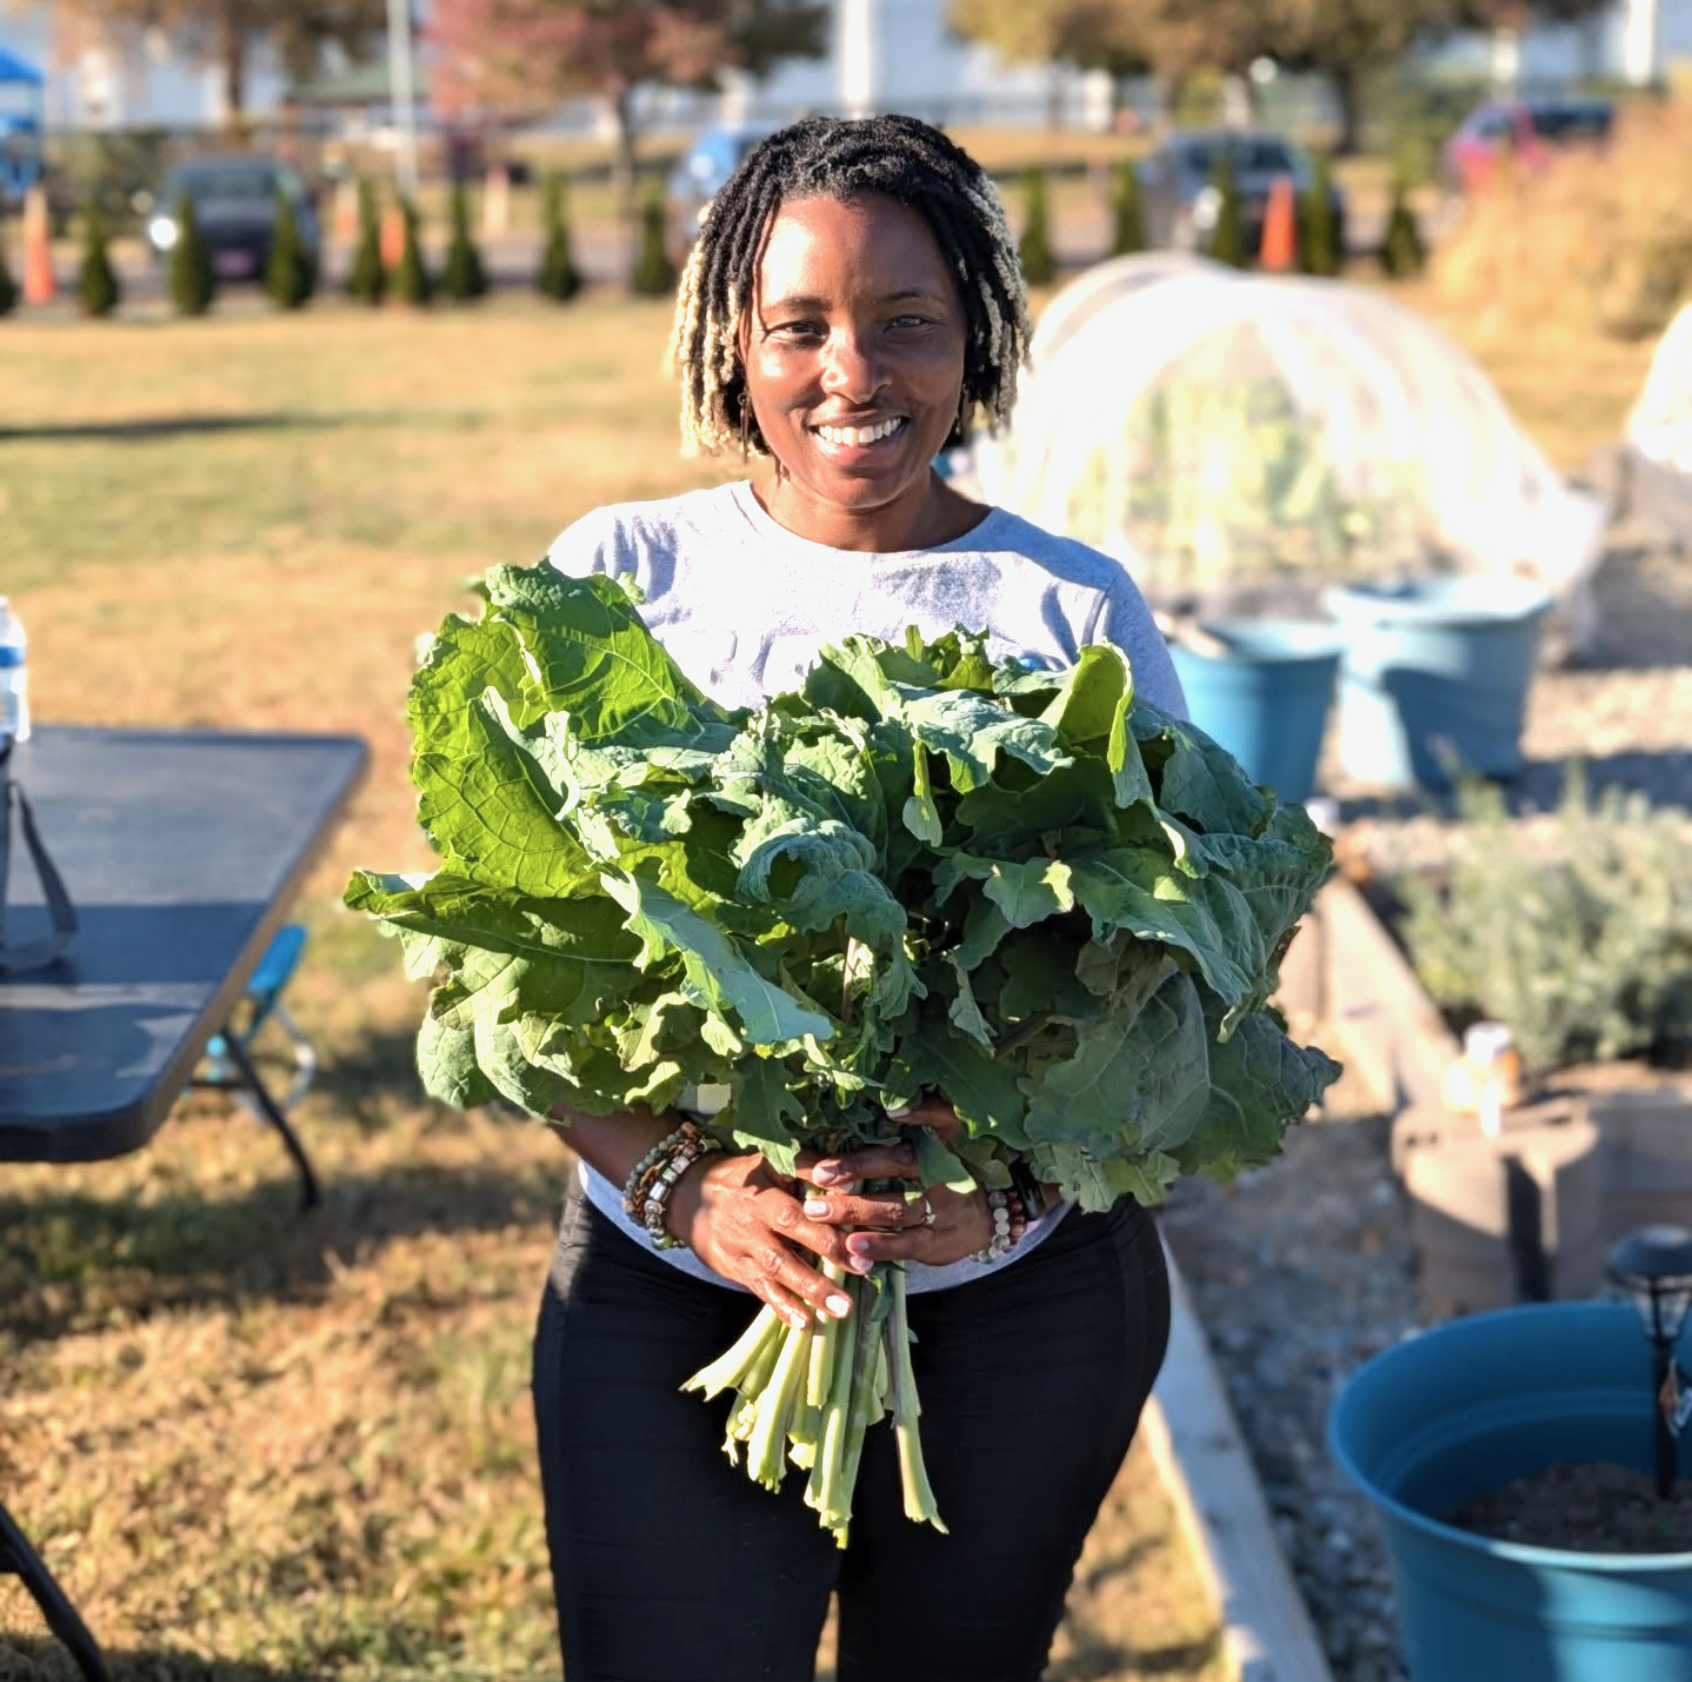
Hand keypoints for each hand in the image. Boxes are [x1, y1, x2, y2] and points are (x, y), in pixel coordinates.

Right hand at [667, 1151, 860, 1329]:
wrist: (688, 1196)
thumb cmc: (740, 1178)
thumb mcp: (767, 1163)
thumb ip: (805, 1170)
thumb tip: (848, 1180)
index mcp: (765, 1186)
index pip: (796, 1191)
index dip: (824, 1209)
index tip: (857, 1217)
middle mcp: (754, 1215)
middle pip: (792, 1229)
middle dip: (828, 1248)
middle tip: (863, 1267)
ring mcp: (744, 1245)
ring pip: (779, 1267)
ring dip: (811, 1288)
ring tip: (842, 1307)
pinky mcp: (737, 1269)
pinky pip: (761, 1290)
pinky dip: (782, 1307)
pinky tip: (804, 1322)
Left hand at [794, 1099, 993, 1268]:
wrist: (989, 1219)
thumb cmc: (949, 1173)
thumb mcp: (942, 1143)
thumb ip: (917, 1123)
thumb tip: (885, 1107)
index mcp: (942, 1141)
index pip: (935, 1119)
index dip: (917, 1112)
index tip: (884, 1111)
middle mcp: (943, 1172)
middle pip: (900, 1163)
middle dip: (856, 1166)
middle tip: (817, 1173)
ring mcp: (941, 1208)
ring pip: (896, 1207)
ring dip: (855, 1209)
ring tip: (817, 1210)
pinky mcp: (936, 1241)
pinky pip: (906, 1243)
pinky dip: (879, 1245)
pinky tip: (852, 1244)